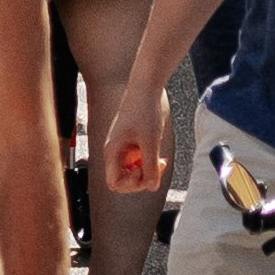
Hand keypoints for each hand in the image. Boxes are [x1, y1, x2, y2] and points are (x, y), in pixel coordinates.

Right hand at [97, 84, 168, 199]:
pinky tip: (160, 157)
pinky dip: (150, 163)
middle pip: (125, 179)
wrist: (147, 86)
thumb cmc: (144, 110)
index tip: (144, 170)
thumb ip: (151, 166)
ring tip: (161, 161)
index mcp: (113, 151)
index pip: (115, 182)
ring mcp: (125, 147)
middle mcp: (116, 151)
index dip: (131, 184)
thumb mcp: (150, 141)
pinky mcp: (134, 143)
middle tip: (157, 167)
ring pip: (134, 171)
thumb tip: (152, 187)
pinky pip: (140, 161)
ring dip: (148, 171)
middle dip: (143, 178)